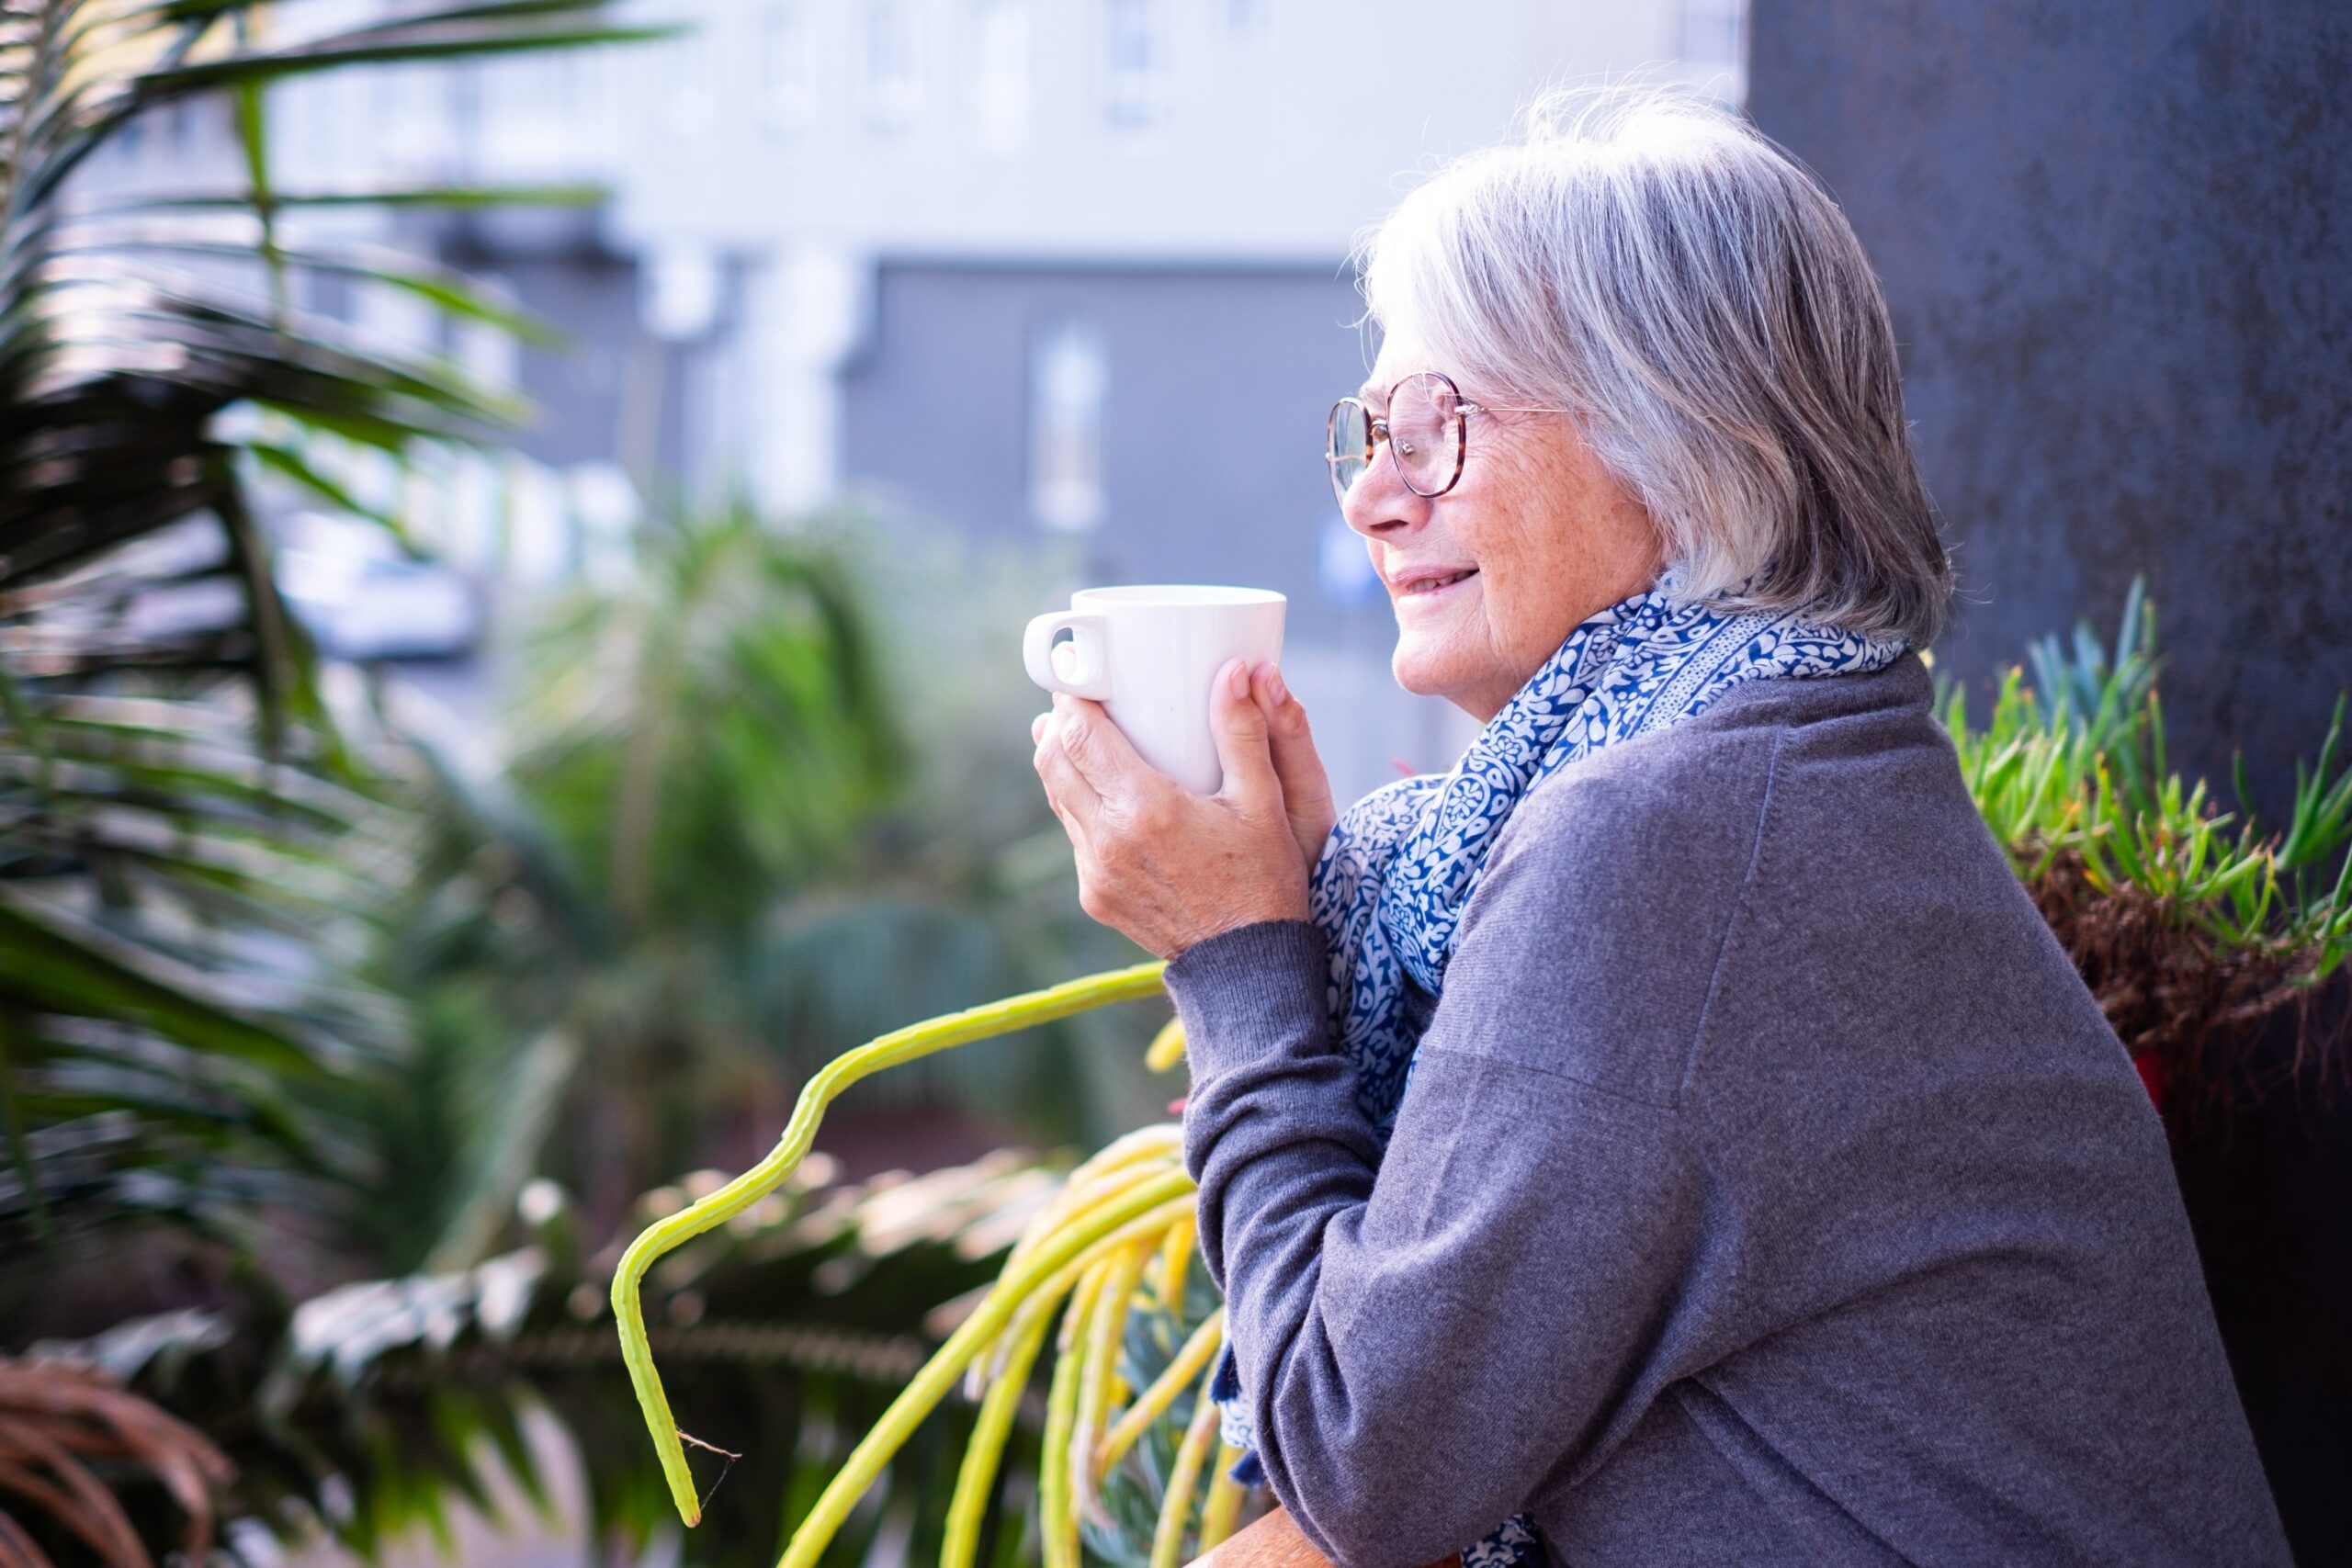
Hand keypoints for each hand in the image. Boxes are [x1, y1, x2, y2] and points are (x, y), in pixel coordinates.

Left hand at [1033, 660, 1335, 958]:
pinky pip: (1075, 836)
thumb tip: (1237, 670)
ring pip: (1058, 800)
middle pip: (1054, 762)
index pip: (1081, 737)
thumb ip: (1246, 732)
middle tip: (1074, 702)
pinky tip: (1100, 793)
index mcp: (1146, 809)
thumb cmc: (1265, 880)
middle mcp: (1109, 841)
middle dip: (1058, 726)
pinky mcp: (1096, 897)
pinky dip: (1079, 805)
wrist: (1248, 966)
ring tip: (1077, 737)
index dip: (1072, 700)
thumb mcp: (1266, 801)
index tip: (1079, 677)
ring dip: (1062, 763)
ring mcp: (1096, 873)